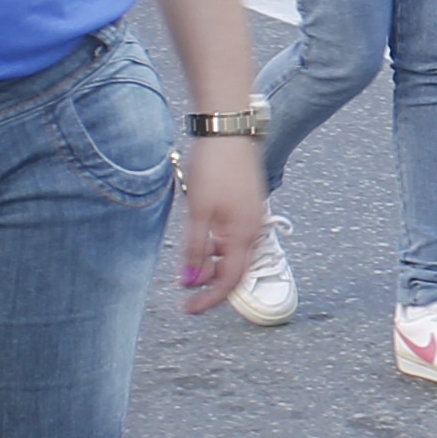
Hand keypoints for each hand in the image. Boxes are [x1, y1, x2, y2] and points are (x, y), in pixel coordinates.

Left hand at [176, 138, 267, 315]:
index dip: (209, 299)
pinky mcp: (247, 202)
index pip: (229, 281)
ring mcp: (251, 214)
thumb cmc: (212, 167)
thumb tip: (190, 282)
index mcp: (243, 234)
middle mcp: (253, 227)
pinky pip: (234, 234)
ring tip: (188, 260)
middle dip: (210, 283)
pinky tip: (200, 235)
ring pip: (233, 251)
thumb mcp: (197, 212)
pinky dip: (217, 244)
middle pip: (234, 269)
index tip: (188, 309)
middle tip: (184, 286)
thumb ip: (194, 249)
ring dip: (212, 262)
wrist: (228, 127)